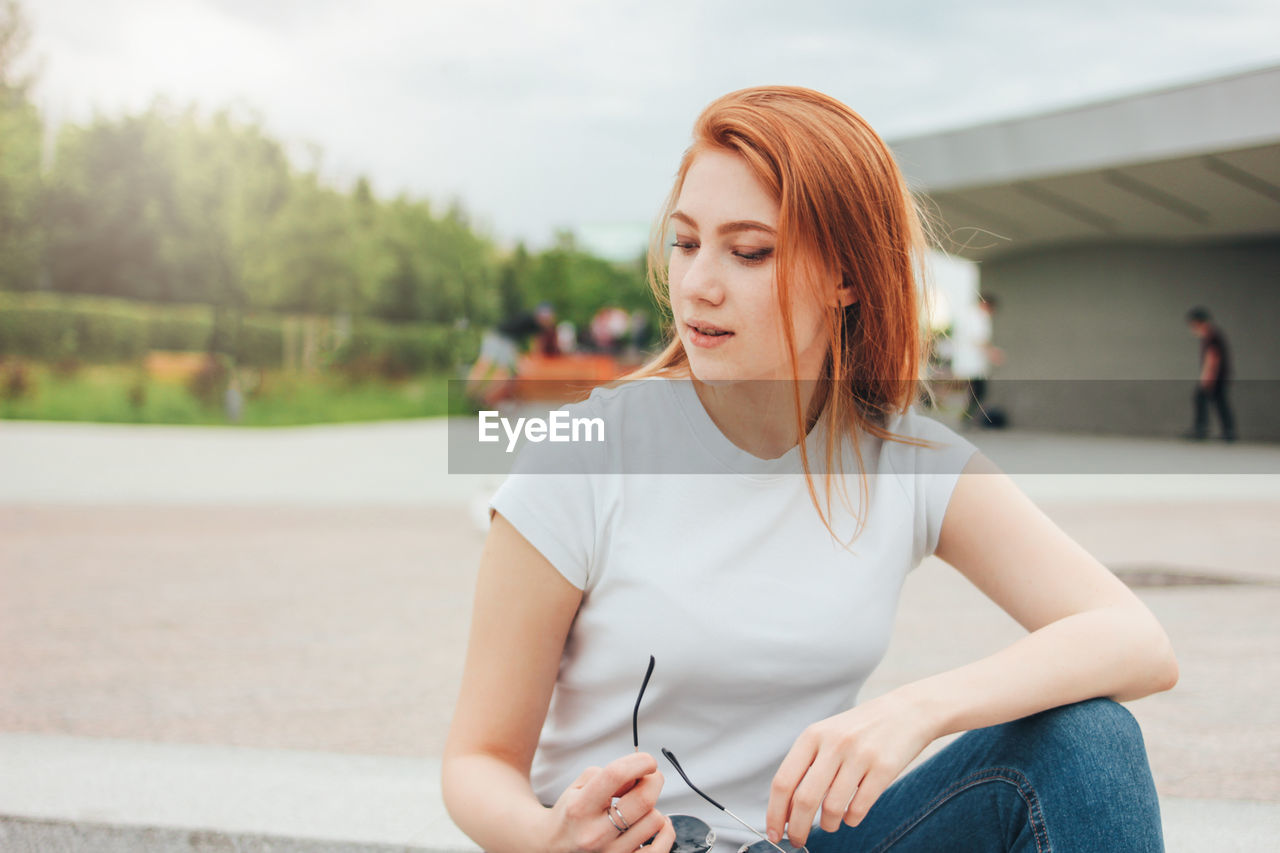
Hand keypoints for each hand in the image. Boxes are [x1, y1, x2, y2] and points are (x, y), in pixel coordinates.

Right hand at [543, 751, 674, 852]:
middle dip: (654, 780)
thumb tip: (640, 775)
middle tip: (651, 776)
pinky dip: (666, 832)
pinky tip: (656, 822)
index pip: (616, 776)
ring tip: (639, 807)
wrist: (553, 847)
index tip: (647, 760)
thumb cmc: (571, 814)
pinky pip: (661, 849)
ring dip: (652, 807)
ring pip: (655, 820)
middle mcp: (594, 834)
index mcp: (580, 808)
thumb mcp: (579, 786)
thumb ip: (609, 775)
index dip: (639, 762)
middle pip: (643, 800)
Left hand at [765, 692, 936, 847]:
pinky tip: (850, 816)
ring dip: (827, 825)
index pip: (783, 782)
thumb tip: (786, 809)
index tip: (773, 832)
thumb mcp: (827, 735)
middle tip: (797, 841)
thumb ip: (807, 766)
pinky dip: (851, 820)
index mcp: (812, 736)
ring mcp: (859, 756)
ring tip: (830, 824)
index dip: (775, 813)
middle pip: (804, 800)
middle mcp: (834, 744)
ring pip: (832, 808)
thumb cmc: (860, 729)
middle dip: (797, 829)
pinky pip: (859, 808)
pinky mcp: (884, 769)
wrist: (907, 711)